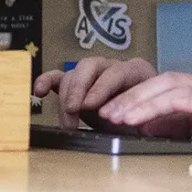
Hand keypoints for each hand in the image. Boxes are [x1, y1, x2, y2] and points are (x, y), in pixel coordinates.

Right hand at [34, 57, 156, 125]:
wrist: (143, 125)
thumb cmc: (150, 122)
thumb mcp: (154, 123)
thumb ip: (147, 121)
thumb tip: (140, 124)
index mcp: (137, 71)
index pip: (116, 73)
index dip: (101, 88)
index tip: (89, 106)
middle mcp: (113, 67)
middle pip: (90, 67)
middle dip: (79, 90)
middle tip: (73, 112)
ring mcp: (92, 74)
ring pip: (73, 75)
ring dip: (66, 98)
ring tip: (68, 124)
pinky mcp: (76, 85)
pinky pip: (58, 78)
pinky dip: (47, 82)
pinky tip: (38, 91)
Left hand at [96, 73, 191, 164]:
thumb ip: (188, 127)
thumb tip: (150, 127)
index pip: (165, 85)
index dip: (135, 96)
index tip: (109, 111)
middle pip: (166, 81)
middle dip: (133, 96)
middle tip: (106, 112)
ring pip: (180, 88)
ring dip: (148, 101)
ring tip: (123, 116)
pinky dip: (181, 106)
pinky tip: (161, 116)